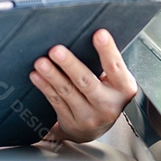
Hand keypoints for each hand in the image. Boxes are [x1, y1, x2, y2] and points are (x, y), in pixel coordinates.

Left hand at [29, 29, 137, 143]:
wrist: (99, 127)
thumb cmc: (108, 93)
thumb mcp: (115, 80)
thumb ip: (106, 63)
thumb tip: (86, 34)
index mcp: (123, 89)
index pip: (115, 66)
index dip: (108, 50)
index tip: (99, 33)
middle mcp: (108, 104)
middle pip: (87, 82)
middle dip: (70, 64)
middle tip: (56, 50)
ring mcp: (89, 116)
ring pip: (67, 92)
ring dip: (52, 75)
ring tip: (41, 62)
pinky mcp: (71, 122)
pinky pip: (55, 101)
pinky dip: (45, 87)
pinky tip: (37, 76)